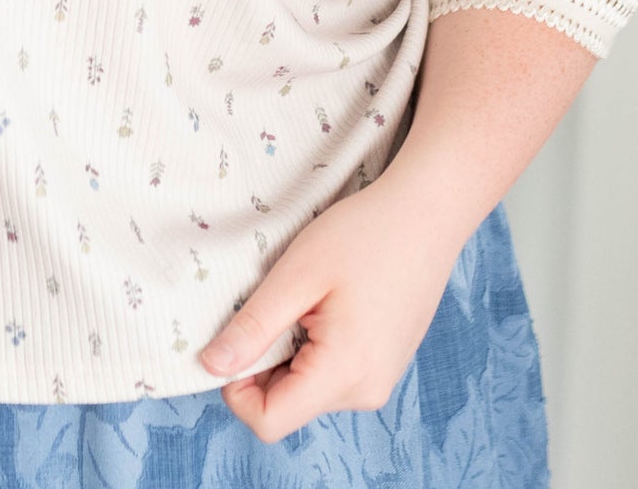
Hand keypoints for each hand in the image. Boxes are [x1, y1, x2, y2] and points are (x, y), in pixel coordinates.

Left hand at [197, 176, 461, 442]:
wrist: (427, 215)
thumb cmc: (364, 235)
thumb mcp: (297, 275)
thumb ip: (253, 327)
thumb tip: (210, 366)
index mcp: (344, 374)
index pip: (270, 421)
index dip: (237, 387)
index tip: (237, 335)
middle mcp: (365, 391)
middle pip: (287, 404)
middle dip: (264, 362)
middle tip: (275, 302)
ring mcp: (378, 381)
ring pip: (307, 388)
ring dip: (289, 350)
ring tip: (306, 296)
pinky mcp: (383, 365)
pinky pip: (331, 373)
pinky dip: (313, 345)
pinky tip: (327, 300)